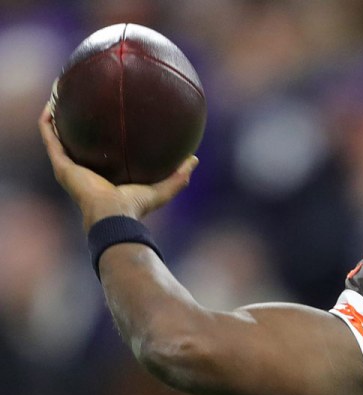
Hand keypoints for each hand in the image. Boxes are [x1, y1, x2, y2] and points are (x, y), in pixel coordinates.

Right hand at [38, 101, 197, 230]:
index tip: (104, 116)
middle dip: (73, 122)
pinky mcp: (60, 164)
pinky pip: (49, 136)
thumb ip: (179, 175)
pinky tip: (52, 102)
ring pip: (55, 135)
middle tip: (79, 99)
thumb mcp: (163, 189)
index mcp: (102, 175)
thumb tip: (195, 158)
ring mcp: (68, 167)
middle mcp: (82, 170)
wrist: (114, 214)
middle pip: (74, 142)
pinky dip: (48, 121)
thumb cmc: (136, 206)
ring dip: (54, 115)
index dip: (99, 136)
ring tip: (58, 93)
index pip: (98, 153)